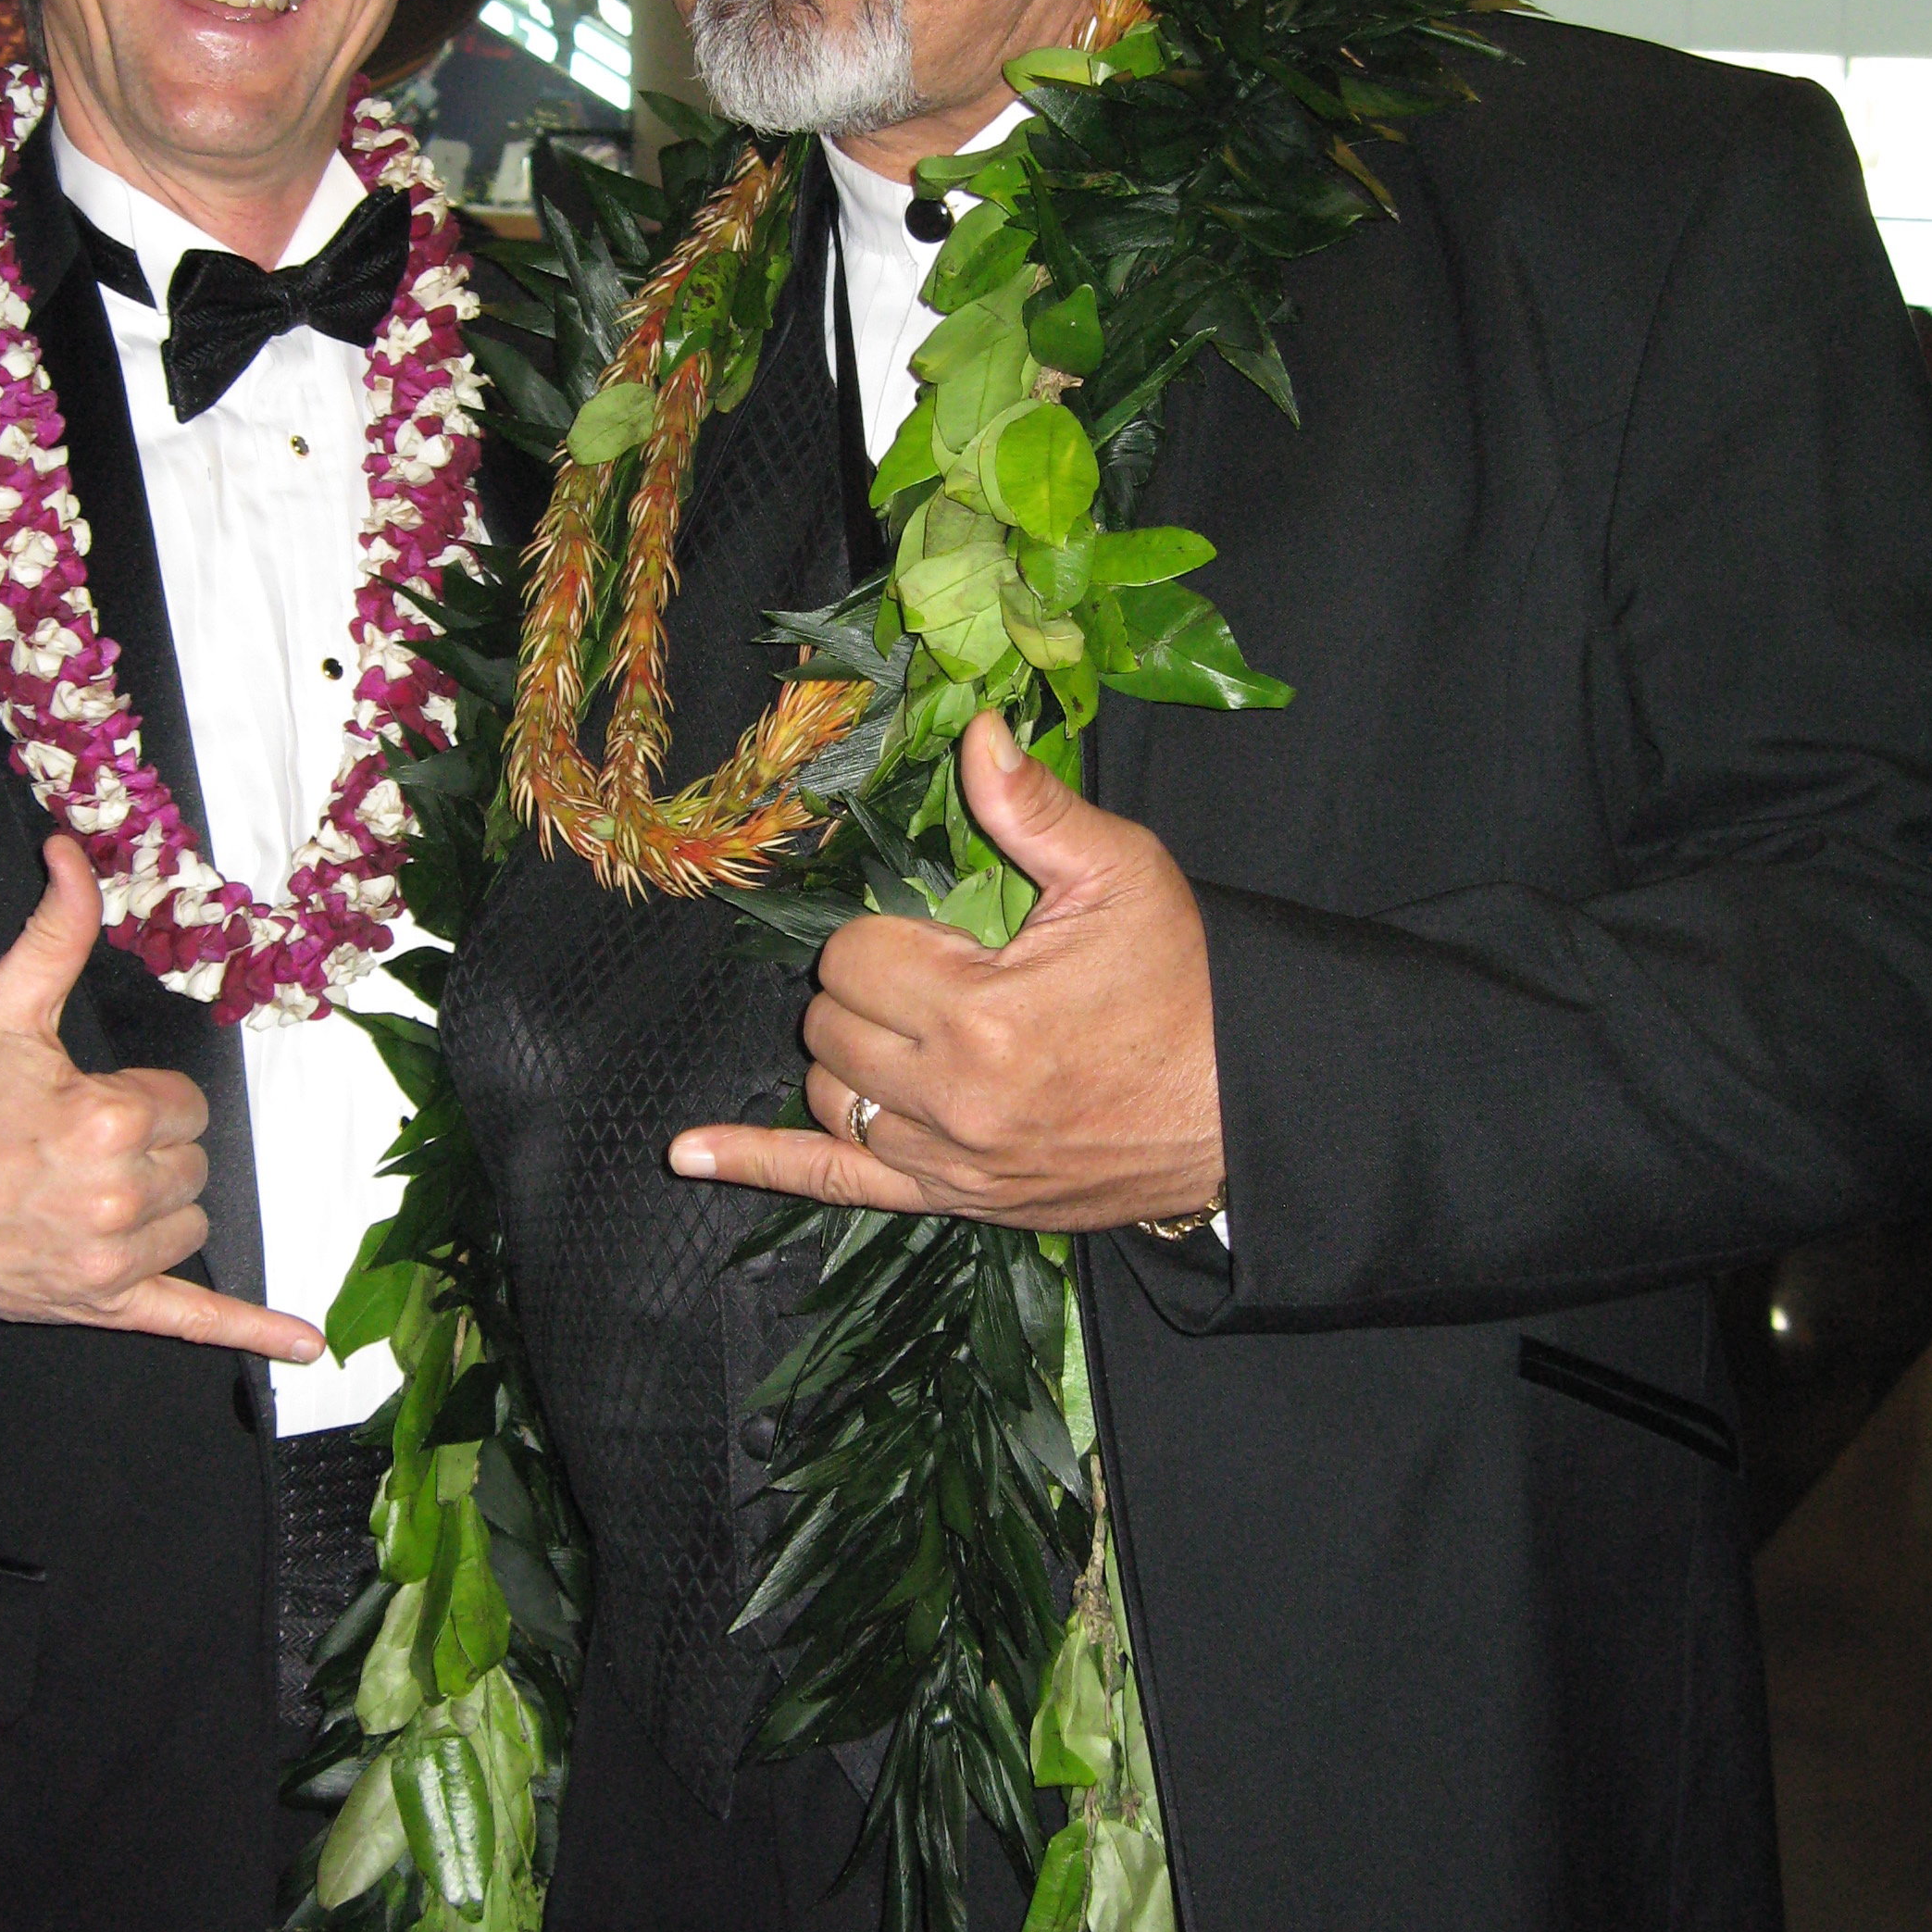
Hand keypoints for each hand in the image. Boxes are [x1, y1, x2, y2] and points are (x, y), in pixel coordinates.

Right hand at [0, 835, 323, 1363]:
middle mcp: (115, 1196)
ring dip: (155, 1209)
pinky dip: (249, 1330)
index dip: (141, 1100)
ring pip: (190, 1224)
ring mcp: (108, 1263)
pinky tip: (304, 1343)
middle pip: (193, 1164)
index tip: (84, 1103)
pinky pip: (191, 1320)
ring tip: (83, 1194)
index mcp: (105, 1119)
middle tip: (72, 1147)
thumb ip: (56, 931)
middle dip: (148, 1151)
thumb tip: (76, 855)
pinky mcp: (97, 1306)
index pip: (185, 1106)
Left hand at [670, 713, 1222, 1232]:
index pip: (855, 956)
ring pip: (829, 1097)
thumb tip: (974, 731)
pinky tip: (688, 1153)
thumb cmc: (1184, 986)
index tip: (943, 934)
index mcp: (980, 1011)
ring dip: (849, 1058)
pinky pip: (834, 1187)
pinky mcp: (955, 1201)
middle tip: (933, 974)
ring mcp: (948, 1160)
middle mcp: (951, 1097)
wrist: (1244, 1105)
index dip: (887, 934)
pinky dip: (756, 1165)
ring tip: (907, 1032)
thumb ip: (1034, 810)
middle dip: (866, 989)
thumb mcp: (1123, 877)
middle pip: (830, 1026)